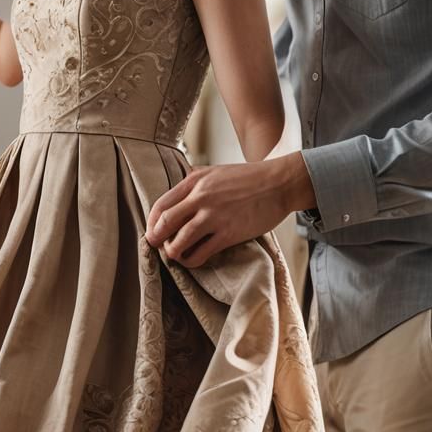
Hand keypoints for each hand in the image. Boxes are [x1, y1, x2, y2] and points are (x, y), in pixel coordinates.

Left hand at [145, 152, 315, 266]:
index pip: (161, 204)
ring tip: (176, 255)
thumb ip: (194, 181)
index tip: (152, 231)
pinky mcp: (229, 233)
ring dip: (173, 252)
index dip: (151, 222)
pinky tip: (193, 260)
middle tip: (155, 246)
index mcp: (194, 180)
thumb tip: (177, 195)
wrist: (279, 183)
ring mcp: (214, 216)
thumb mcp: (215, 171)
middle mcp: (200, 197)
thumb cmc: (248, 178)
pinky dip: (192, 260)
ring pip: (179, 241)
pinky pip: (201, 253)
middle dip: (155, 238)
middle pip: (165, 223)